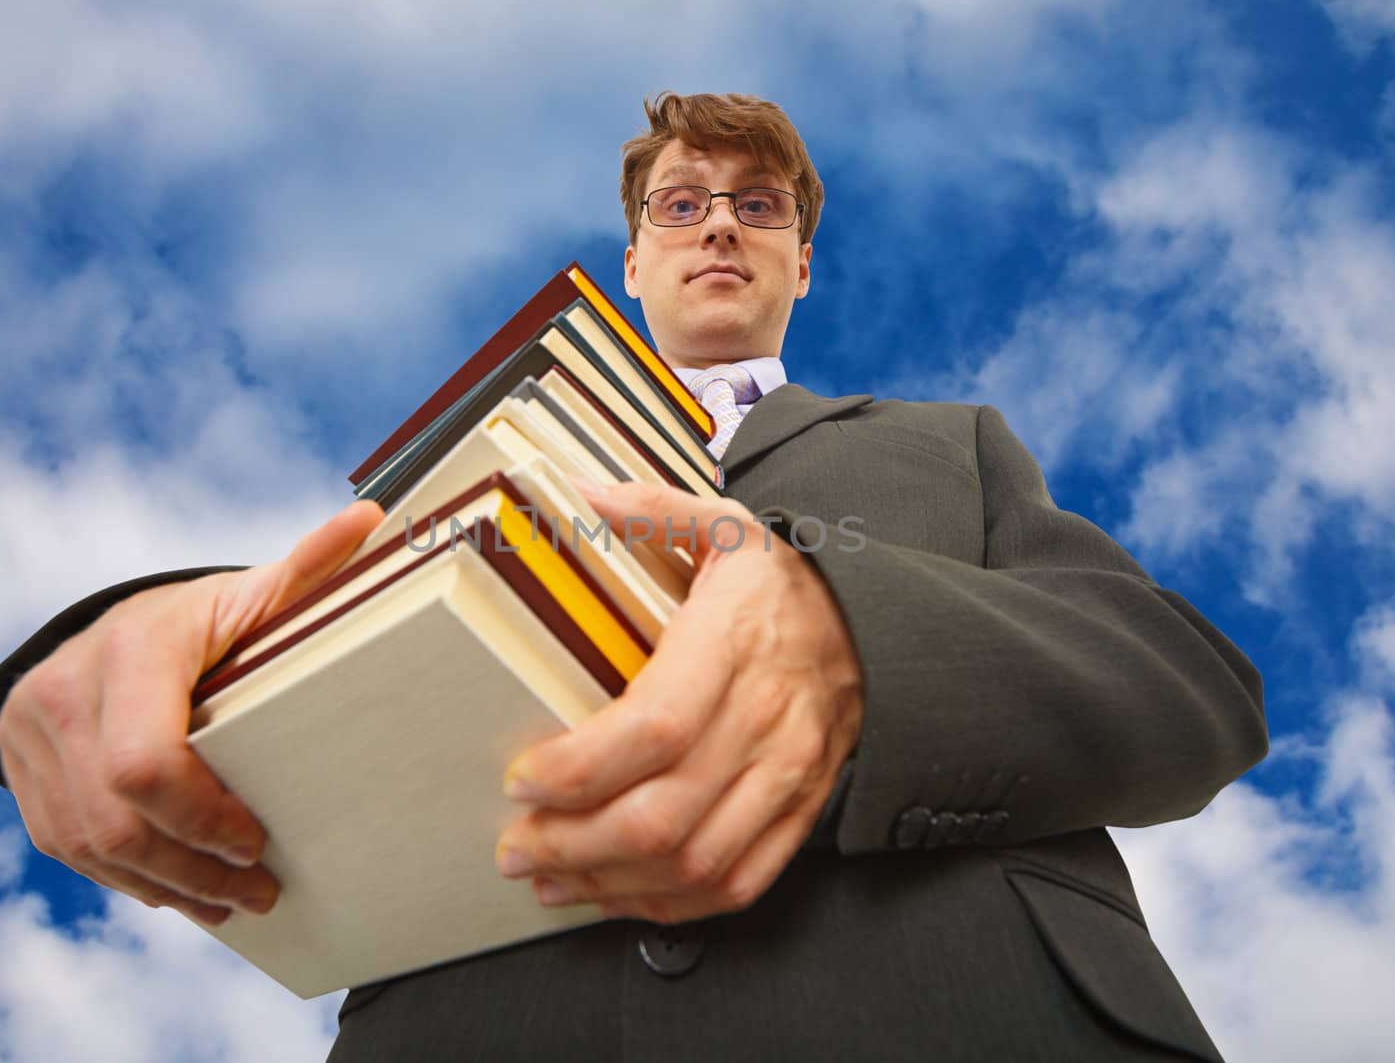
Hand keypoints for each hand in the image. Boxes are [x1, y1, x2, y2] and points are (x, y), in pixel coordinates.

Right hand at [0, 501, 383, 924]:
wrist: (115, 626)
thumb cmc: (203, 619)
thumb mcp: (251, 596)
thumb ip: (308, 570)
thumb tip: (369, 522)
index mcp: (129, 650)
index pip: (147, 763)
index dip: (203, 818)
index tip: (257, 841)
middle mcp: (62, 692)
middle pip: (119, 820)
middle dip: (194, 869)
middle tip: (259, 892)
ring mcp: (29, 737)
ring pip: (91, 845)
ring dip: (165, 886)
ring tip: (230, 902)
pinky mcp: (20, 771)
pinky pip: (69, 846)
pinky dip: (127, 877)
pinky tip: (177, 891)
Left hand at [494, 481, 862, 924]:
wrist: (879, 628)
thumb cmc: (787, 583)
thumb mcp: (727, 526)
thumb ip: (650, 507)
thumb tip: (574, 489)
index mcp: (734, 645)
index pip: (654, 727)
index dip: (580, 768)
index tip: (521, 779)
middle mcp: (764, 720)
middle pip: (661, 813)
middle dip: (573, 842)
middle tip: (514, 847)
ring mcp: (786, 776)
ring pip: (692, 861)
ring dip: (609, 882)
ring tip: (547, 879)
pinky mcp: (799, 812)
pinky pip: (735, 882)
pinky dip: (669, 905)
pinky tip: (615, 894)